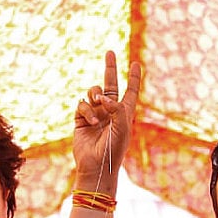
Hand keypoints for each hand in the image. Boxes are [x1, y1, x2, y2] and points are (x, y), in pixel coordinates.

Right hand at [72, 51, 142, 191]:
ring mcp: (95, 114)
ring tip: (98, 102)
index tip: (136, 63)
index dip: (134, 78)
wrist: (96, 166)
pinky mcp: (81, 119)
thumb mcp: (122, 127)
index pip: (130, 91)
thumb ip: (117, 108)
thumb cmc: (114, 149)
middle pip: (110, 84)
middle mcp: (110, 111)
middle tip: (110, 52)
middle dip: (110, 68)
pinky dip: (86, 109)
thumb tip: (103, 96)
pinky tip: (91, 122)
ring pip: (93, 93)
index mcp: (124, 113)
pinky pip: (81, 105)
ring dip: (95, 95)